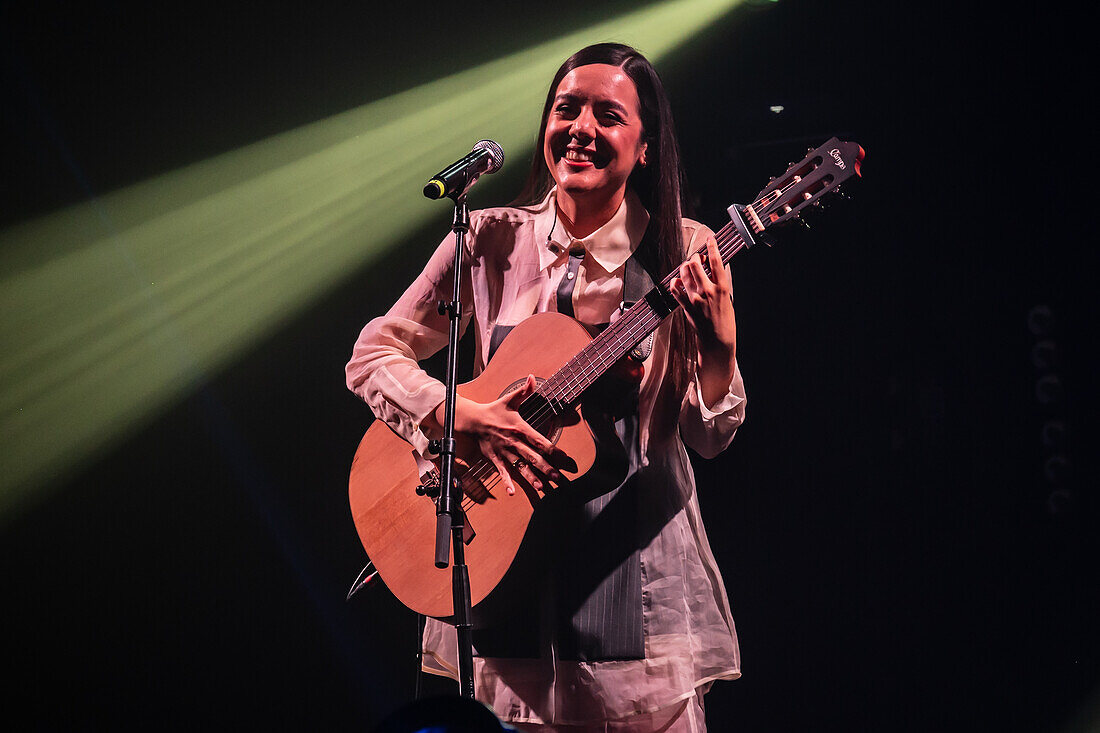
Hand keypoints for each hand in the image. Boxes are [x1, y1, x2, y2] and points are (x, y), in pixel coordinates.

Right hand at [435, 375, 563, 495]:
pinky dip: (506, 482)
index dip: (553, 449)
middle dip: (546, 468)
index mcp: (519, 428)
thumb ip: (524, 390)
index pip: (539, 440)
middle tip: (559, 478)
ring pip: (520, 466)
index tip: (564, 457)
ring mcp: (504, 452)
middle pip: (532, 457)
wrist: (472, 420)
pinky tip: (512, 492)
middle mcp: (513, 442)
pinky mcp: (495, 458)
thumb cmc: (494, 410)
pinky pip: (502, 472)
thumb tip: (533, 377)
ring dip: (531, 478)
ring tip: (542, 487)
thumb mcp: (510, 399)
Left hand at [669, 236, 737, 405]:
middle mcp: (708, 292)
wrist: (718, 342)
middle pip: (696, 265)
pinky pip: (675, 290)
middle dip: (694, 257)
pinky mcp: (686, 307)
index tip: (710, 239)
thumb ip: (719, 285)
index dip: (713, 248)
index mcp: (722, 289)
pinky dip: (675, 282)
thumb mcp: (728, 300)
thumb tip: (710, 270)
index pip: (717, 262)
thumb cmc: (726, 322)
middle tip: (696, 258)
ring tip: (688, 268)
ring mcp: (696, 299)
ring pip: (685, 274)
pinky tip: (678, 281)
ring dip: (685, 267)